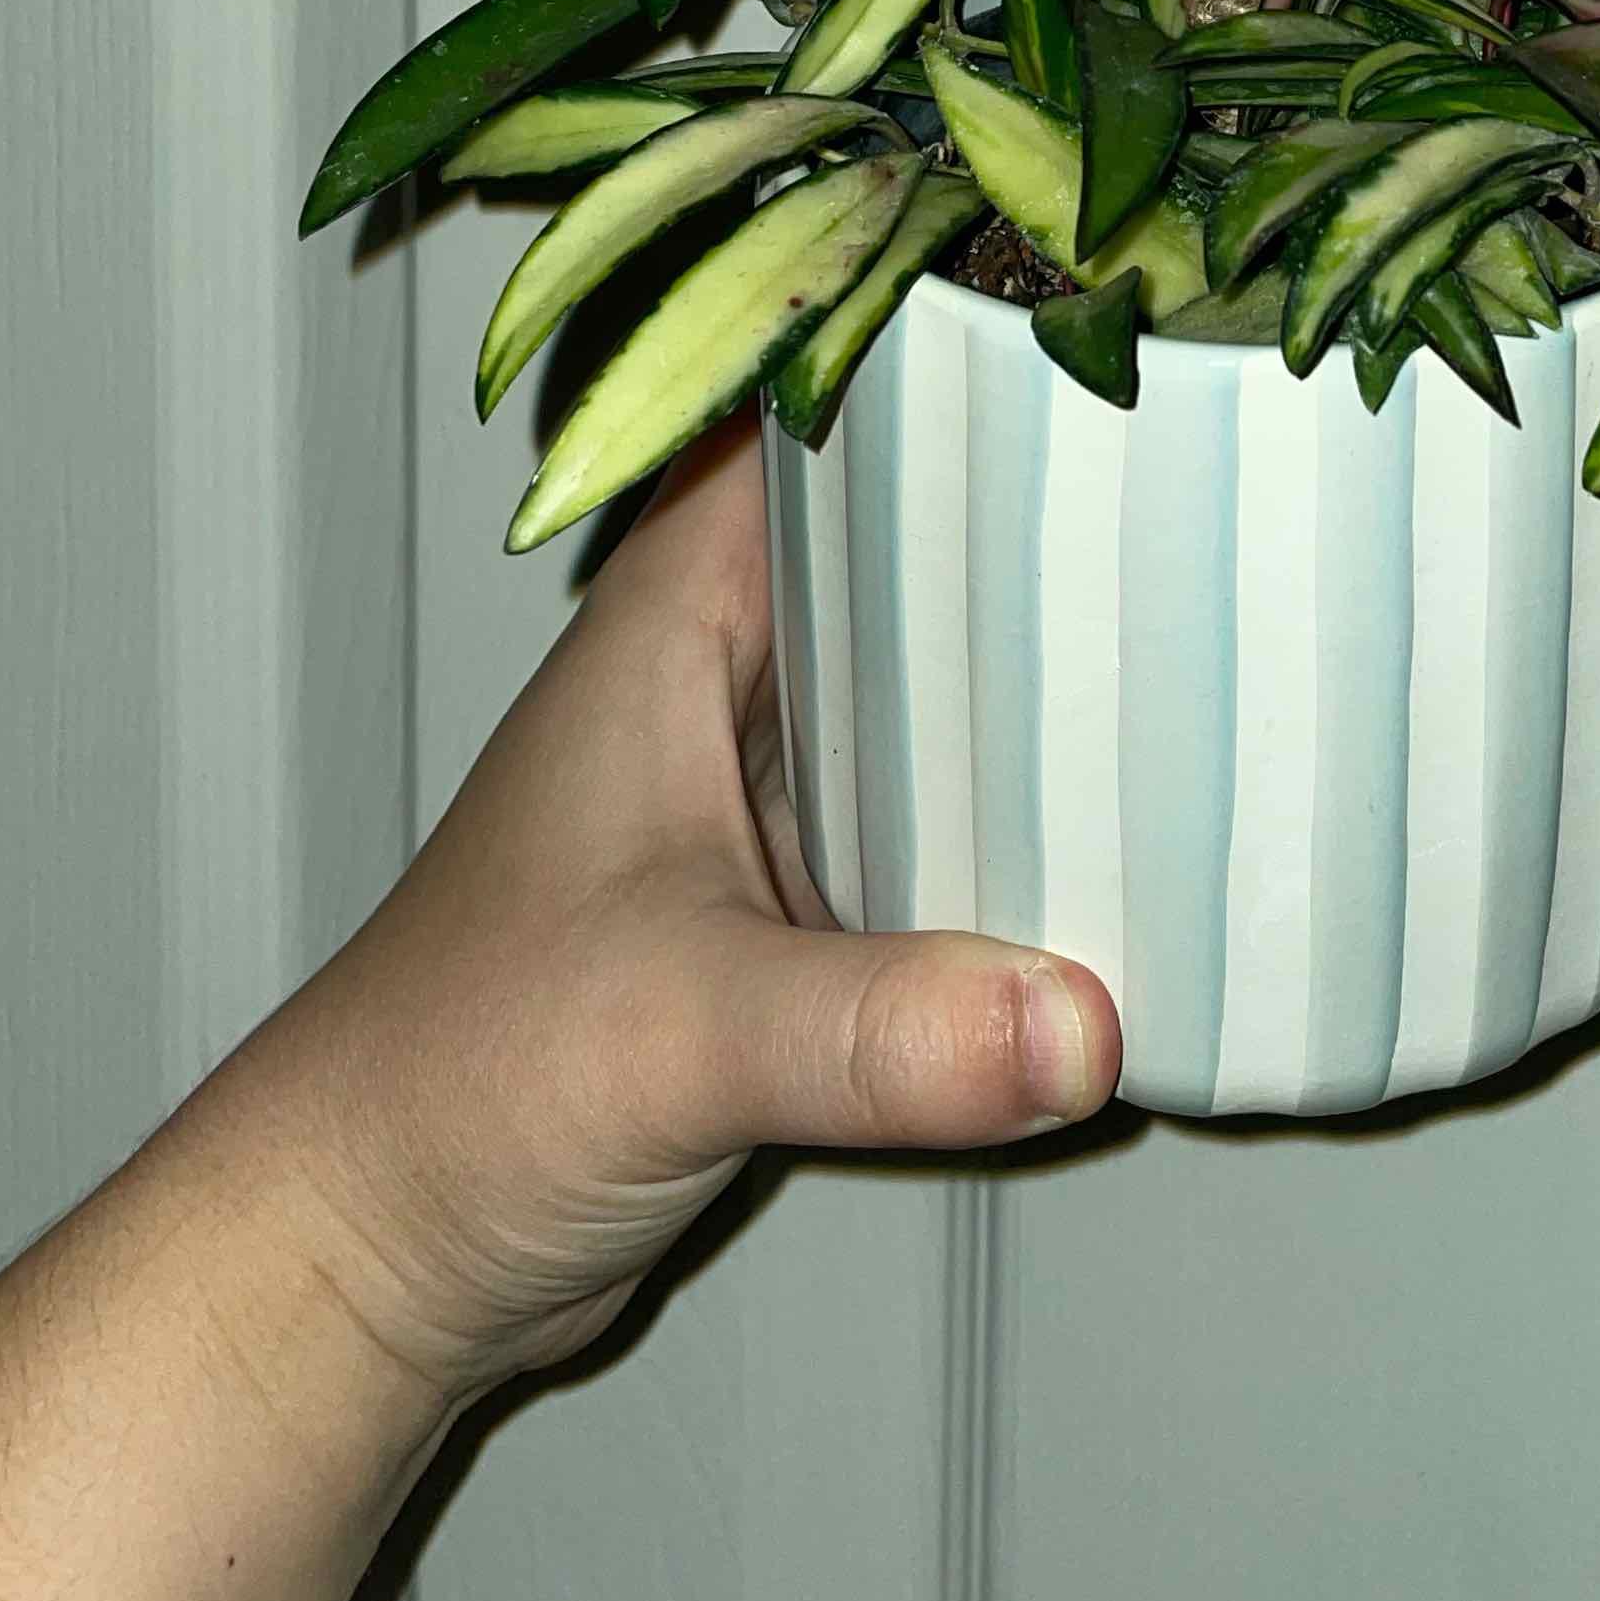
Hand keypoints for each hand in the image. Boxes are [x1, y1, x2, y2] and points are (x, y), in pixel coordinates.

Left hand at [214, 420, 1120, 1411]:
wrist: (381, 1249)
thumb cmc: (450, 1083)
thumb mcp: (685, 1030)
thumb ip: (882, 1029)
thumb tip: (1078, 1022)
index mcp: (679, 617)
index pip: (837, 416)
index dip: (962, 366)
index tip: (1113, 350)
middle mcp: (730, 678)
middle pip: (922, 544)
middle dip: (1051, 533)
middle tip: (1218, 509)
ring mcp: (770, 793)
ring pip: (945, 686)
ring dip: (1050, 689)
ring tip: (1215, 651)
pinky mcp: (803, 908)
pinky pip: (951, 820)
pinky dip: (1031, 827)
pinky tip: (1132, 843)